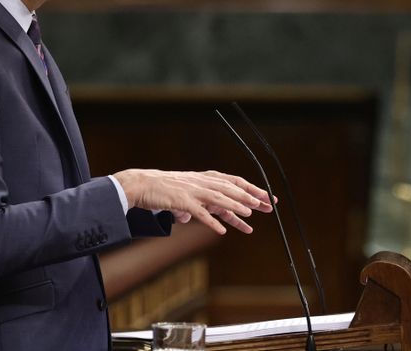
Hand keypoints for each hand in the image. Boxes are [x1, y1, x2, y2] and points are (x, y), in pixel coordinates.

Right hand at [113, 169, 273, 234]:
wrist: (142, 185)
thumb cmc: (162, 191)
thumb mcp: (184, 197)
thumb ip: (191, 207)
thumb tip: (192, 218)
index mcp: (205, 180)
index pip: (234, 183)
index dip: (251, 190)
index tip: (267, 198)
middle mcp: (202, 183)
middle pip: (231, 189)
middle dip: (251, 197)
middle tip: (268, 205)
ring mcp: (193, 191)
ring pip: (219, 198)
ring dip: (236, 206)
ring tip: (250, 214)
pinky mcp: (182, 201)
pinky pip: (200, 213)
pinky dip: (211, 222)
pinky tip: (221, 231)